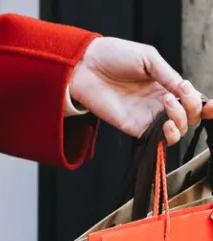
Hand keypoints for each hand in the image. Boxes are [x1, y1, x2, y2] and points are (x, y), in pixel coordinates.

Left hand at [69, 37, 212, 145]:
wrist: (86, 65)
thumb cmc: (115, 56)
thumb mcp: (149, 59)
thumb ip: (168, 76)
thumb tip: (186, 90)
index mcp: (166, 85)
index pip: (193, 101)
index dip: (205, 105)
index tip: (210, 104)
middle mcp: (159, 103)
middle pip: (190, 117)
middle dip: (193, 108)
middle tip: (180, 93)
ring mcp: (146, 116)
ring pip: (178, 130)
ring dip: (182, 120)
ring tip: (166, 101)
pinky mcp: (132, 127)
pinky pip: (156, 139)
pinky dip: (168, 135)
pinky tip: (166, 122)